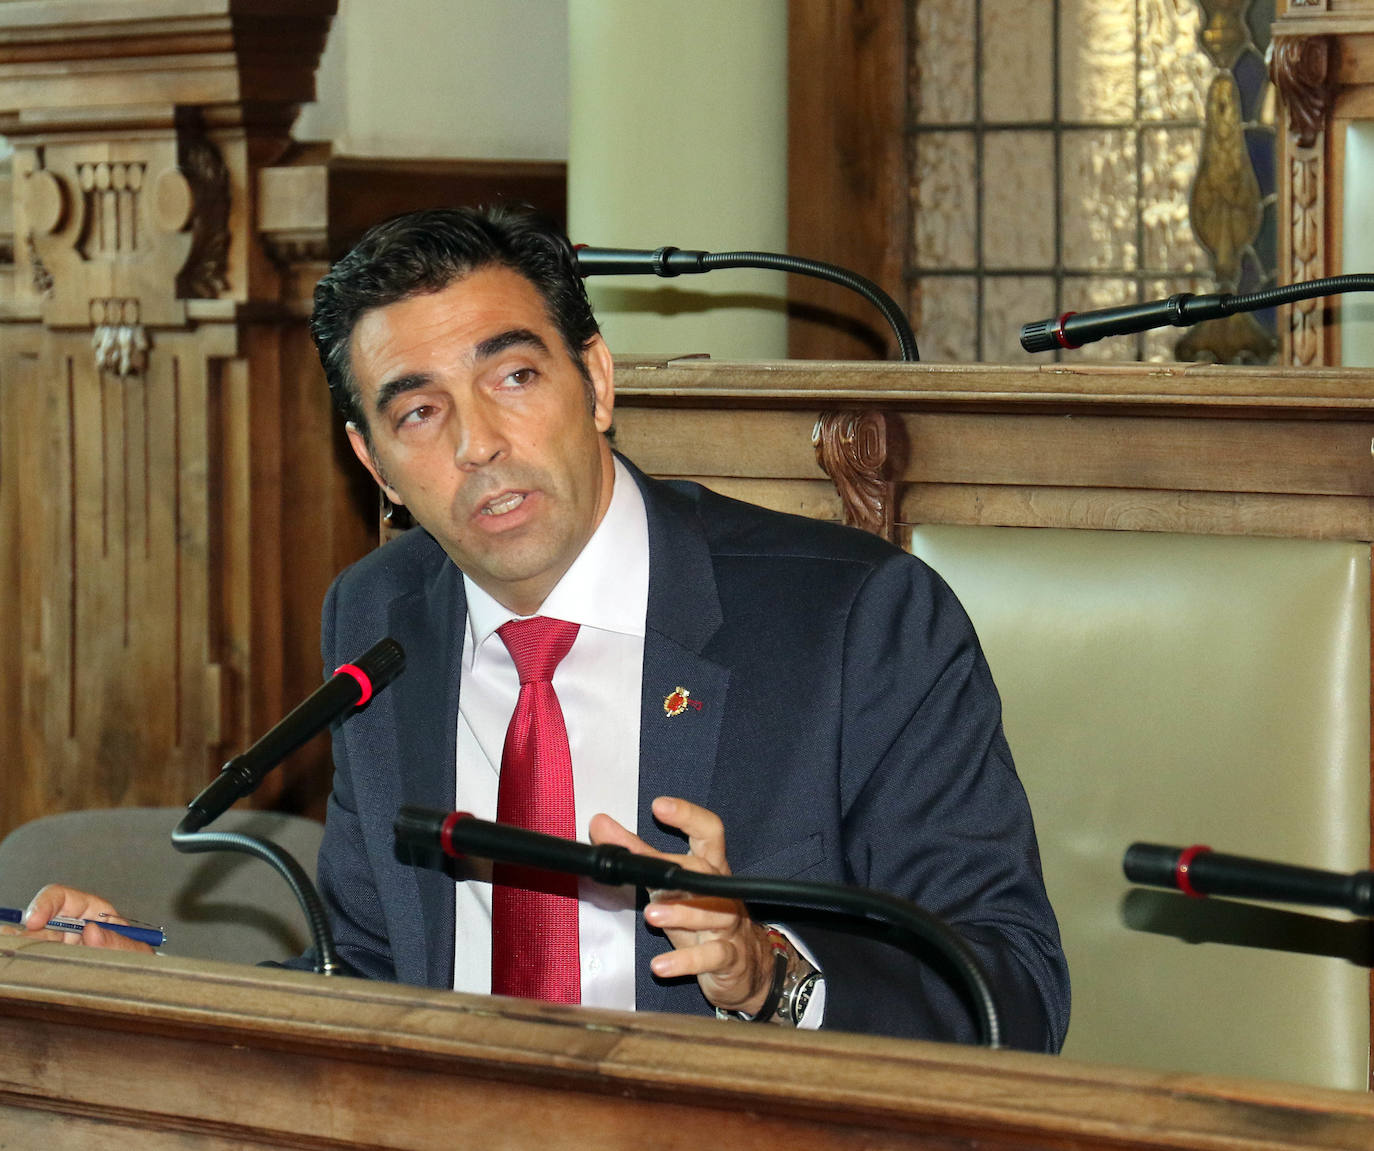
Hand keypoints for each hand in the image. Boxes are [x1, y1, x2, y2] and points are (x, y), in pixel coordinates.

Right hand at [2, 885, 154, 952]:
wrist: (139, 988)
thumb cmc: (139, 964)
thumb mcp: (136, 952)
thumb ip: (118, 941)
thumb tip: (92, 930)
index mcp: (92, 912)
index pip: (61, 898)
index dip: (45, 904)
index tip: (35, 920)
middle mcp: (71, 928)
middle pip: (40, 922)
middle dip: (27, 931)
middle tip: (18, 942)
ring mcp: (59, 947)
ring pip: (33, 941)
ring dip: (23, 946)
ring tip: (15, 953)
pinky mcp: (51, 966)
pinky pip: (34, 961)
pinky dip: (26, 961)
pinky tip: (21, 964)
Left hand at [589, 796, 775, 1014]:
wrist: (745, 966)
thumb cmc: (702, 917)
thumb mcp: (670, 886)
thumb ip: (637, 856)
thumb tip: (600, 824)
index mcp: (710, 867)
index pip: (708, 832)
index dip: (688, 816)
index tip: (659, 805)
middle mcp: (722, 892)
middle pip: (706, 872)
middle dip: (679, 870)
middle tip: (648, 872)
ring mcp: (728, 924)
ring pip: (712, 913)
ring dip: (681, 914)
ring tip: (652, 915)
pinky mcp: (728, 958)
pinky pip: (710, 957)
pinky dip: (685, 961)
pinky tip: (661, 966)